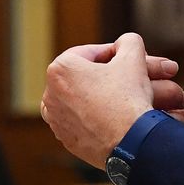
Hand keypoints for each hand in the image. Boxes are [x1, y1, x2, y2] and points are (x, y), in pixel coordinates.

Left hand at [41, 33, 183, 165]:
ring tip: (116, 96)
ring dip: (94, 95)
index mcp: (60, 69)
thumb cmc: (128, 98)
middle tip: (123, 77)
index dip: (111, 53)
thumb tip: (125, 42)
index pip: (88, 53)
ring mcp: (56, 120)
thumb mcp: (133, 57)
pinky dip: (92, 117)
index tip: (126, 59)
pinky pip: (79, 122)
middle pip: (80, 76)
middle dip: (101, 75)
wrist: (131, 143)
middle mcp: (50, 94)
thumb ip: (128, 41)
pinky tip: (112, 117)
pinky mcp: (65, 139)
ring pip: (77, 99)